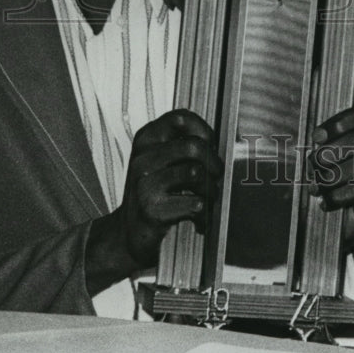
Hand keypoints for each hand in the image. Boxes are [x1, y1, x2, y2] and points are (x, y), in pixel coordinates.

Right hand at [85, 109, 222, 292]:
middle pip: (194, 147)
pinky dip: (205, 214)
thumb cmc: (153, 192)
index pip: (180, 117)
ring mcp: (145, 184)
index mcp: (145, 140)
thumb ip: (183, 144)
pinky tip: (199, 220)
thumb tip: (226, 140)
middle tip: (215, 177)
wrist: (127, 234)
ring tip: (206, 198)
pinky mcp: (152, 210)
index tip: (210, 145)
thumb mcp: (160, 159)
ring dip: (210, 189)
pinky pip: (195, 203)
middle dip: (213, 163)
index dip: (204, 129)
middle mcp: (142, 159)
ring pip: (196, 173)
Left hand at [310, 104, 353, 250]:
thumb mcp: (320, 160)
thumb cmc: (326, 186)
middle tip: (314, 166)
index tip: (318, 136)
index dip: (341, 122)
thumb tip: (315, 138)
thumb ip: (320, 145)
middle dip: (330, 153)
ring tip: (316, 186)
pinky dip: (337, 197)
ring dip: (331, 177)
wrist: (331, 227)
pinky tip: (326, 202)